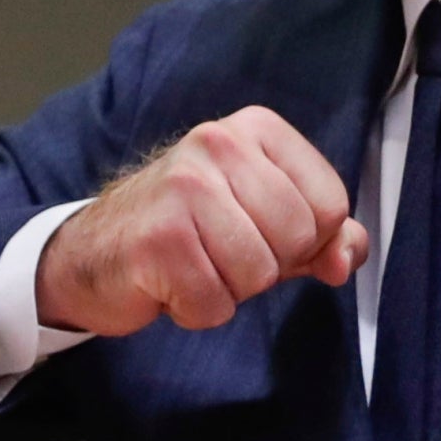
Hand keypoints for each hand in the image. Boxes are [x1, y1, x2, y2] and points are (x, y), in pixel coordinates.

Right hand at [37, 107, 367, 336]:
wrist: (91, 251)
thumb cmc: (183, 230)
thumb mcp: (260, 217)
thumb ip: (319, 233)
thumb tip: (348, 255)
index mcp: (253, 130)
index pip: (330, 202)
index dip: (306, 240)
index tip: (262, 234)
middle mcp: (217, 145)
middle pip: (297, 238)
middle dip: (267, 267)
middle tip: (221, 253)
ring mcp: (183, 188)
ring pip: (258, 273)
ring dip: (229, 290)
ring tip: (196, 266)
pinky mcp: (156, 239)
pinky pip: (214, 302)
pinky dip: (196, 310)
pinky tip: (170, 285)